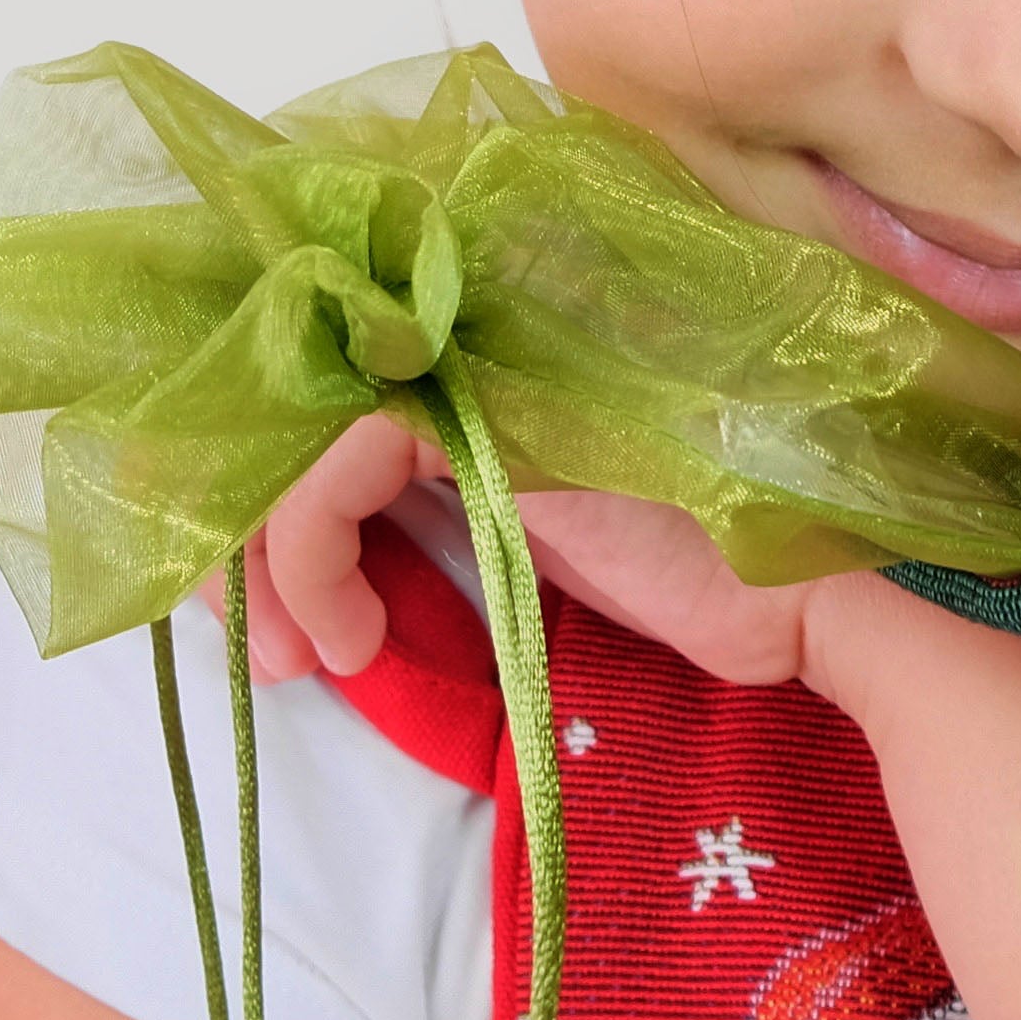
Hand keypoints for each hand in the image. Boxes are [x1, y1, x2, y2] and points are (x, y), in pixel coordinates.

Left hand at [209, 414, 858, 698]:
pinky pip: (337, 465)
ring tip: (298, 660)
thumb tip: (301, 572)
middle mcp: (465, 359)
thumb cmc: (679, 584)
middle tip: (255, 653)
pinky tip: (353, 641)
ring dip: (262, 564)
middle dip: (232, 540)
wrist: (788, 598)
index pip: (308, 405)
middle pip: (281, 411)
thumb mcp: (519, 554)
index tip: (255, 621)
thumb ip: (436, 522)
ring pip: (293, 435)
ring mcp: (480, 373)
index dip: (250, 508)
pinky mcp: (489, 411)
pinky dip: (311, 559)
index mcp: (470, 381)